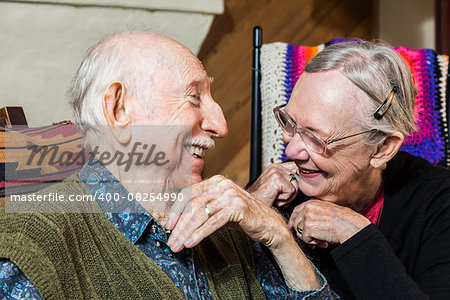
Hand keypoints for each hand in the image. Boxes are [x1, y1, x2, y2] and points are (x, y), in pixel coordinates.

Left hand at [166, 175, 321, 289]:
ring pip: (201, 213)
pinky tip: (192, 242)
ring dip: (187, 231)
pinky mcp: (237, 207)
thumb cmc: (243, 217)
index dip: (176, 211)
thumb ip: (202, 207)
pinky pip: (213, 221)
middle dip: (179, 225)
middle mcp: (222, 184)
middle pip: (193, 204)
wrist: (269, 225)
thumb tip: (178, 219)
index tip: (168, 226)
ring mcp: (230, 194)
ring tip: (179, 245)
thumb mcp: (219, 208)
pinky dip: (200, 233)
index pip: (189, 194)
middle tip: (171, 241)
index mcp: (215, 181)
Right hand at [247, 161, 298, 206]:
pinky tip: (275, 198)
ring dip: (289, 197)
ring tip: (276, 198)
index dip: (297, 183)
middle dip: (292, 192)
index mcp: (277, 167)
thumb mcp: (279, 189)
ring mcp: (275, 171)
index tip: (287, 192)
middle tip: (279, 196)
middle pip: (300, 179)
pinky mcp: (276, 178)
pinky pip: (292, 191)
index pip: (298, 170)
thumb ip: (290, 181)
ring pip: (296, 186)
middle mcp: (276, 166)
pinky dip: (285, 199)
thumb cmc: (264, 201)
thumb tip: (305, 181)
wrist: (252, 209)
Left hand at [288, 199, 370, 247]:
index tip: (294, 226)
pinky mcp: (308, 228)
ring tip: (321, 240)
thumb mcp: (328, 210)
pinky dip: (313, 243)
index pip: (297, 210)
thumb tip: (307, 221)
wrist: (350, 226)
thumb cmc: (344, 220)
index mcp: (313, 203)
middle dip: (302, 232)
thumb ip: (316, 213)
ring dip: (310, 239)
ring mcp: (307, 217)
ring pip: (299, 231)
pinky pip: (305, 239)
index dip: (294, 220)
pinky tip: (323, 242)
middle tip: (312, 238)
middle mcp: (308, 208)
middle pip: (295, 222)